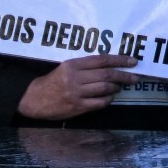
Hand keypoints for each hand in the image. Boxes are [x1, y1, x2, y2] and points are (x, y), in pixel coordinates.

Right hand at [16, 54, 139, 120]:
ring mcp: (76, 93)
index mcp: (73, 65)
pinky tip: (110, 97)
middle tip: (134, 77)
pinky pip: (99, 103)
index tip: (133, 61)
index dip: (120, 60)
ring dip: (117, 87)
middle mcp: (75, 78)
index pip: (102, 60)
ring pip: (105, 89)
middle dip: (124, 75)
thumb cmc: (53, 81)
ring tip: (120, 86)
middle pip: (107, 75)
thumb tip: (112, 65)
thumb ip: (86, 66)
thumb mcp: (66, 68)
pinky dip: (108, 99)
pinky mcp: (76, 107)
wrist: (33, 99)